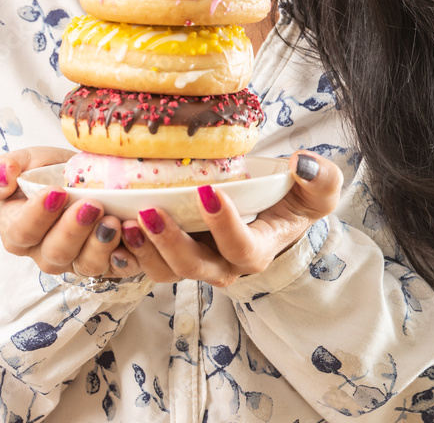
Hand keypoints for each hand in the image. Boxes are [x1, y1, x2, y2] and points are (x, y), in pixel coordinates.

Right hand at [0, 148, 123, 278]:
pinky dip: (125, 257)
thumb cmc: (50, 171)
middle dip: (73, 230)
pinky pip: (116, 269)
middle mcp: (45, 251)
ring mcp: (76, 259)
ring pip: (85, 265)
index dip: (38, 216)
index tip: (56, 192)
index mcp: (17, 229)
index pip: (21, 232)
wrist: (87, 173)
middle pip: (55, 253)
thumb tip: (2, 177)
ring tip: (113, 220)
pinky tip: (132, 238)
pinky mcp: (106, 262)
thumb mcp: (23, 161)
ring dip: (100, 245)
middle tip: (92, 205)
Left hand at [109, 151, 342, 285]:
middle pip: (195, 267)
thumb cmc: (298, 198)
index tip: (208, 190)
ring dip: (143, 250)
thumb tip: (302, 163)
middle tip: (150, 212)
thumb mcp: (321, 187)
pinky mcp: (173, 250)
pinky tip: (113, 224)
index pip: (241, 248)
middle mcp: (224, 264)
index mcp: (258, 250)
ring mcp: (196, 258)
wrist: (278, 211)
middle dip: (170, 244)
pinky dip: (128, 248)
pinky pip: (148, 260)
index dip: (224, 225)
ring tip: (125, 221)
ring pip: (166, 269)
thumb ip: (320, 178)